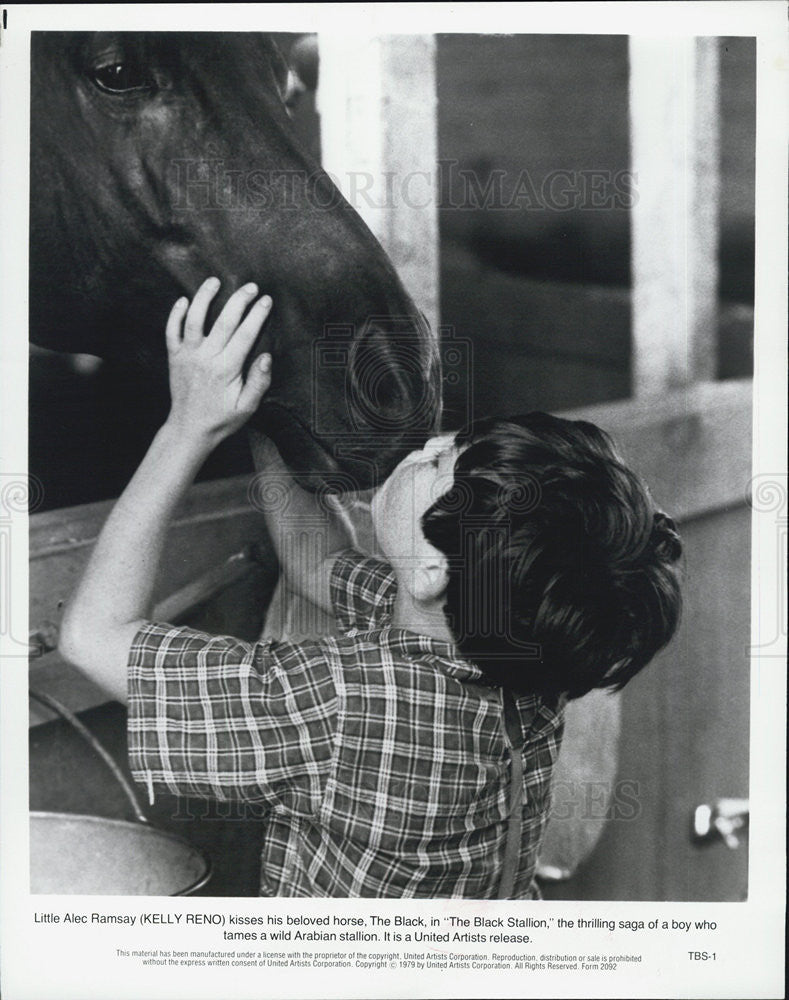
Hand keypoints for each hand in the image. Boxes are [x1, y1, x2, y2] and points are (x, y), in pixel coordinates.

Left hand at [165, 277, 272, 444]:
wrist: (190, 430)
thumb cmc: (222, 419)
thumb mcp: (248, 407)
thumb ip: (259, 382)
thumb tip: (267, 357)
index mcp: (226, 369)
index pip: (245, 335)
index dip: (257, 315)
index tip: (267, 300)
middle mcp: (206, 358)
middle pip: (224, 321)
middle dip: (239, 300)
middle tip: (251, 286)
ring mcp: (187, 356)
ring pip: (195, 319)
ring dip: (205, 297)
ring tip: (215, 281)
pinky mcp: (174, 357)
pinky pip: (171, 330)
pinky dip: (176, 313)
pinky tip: (184, 299)